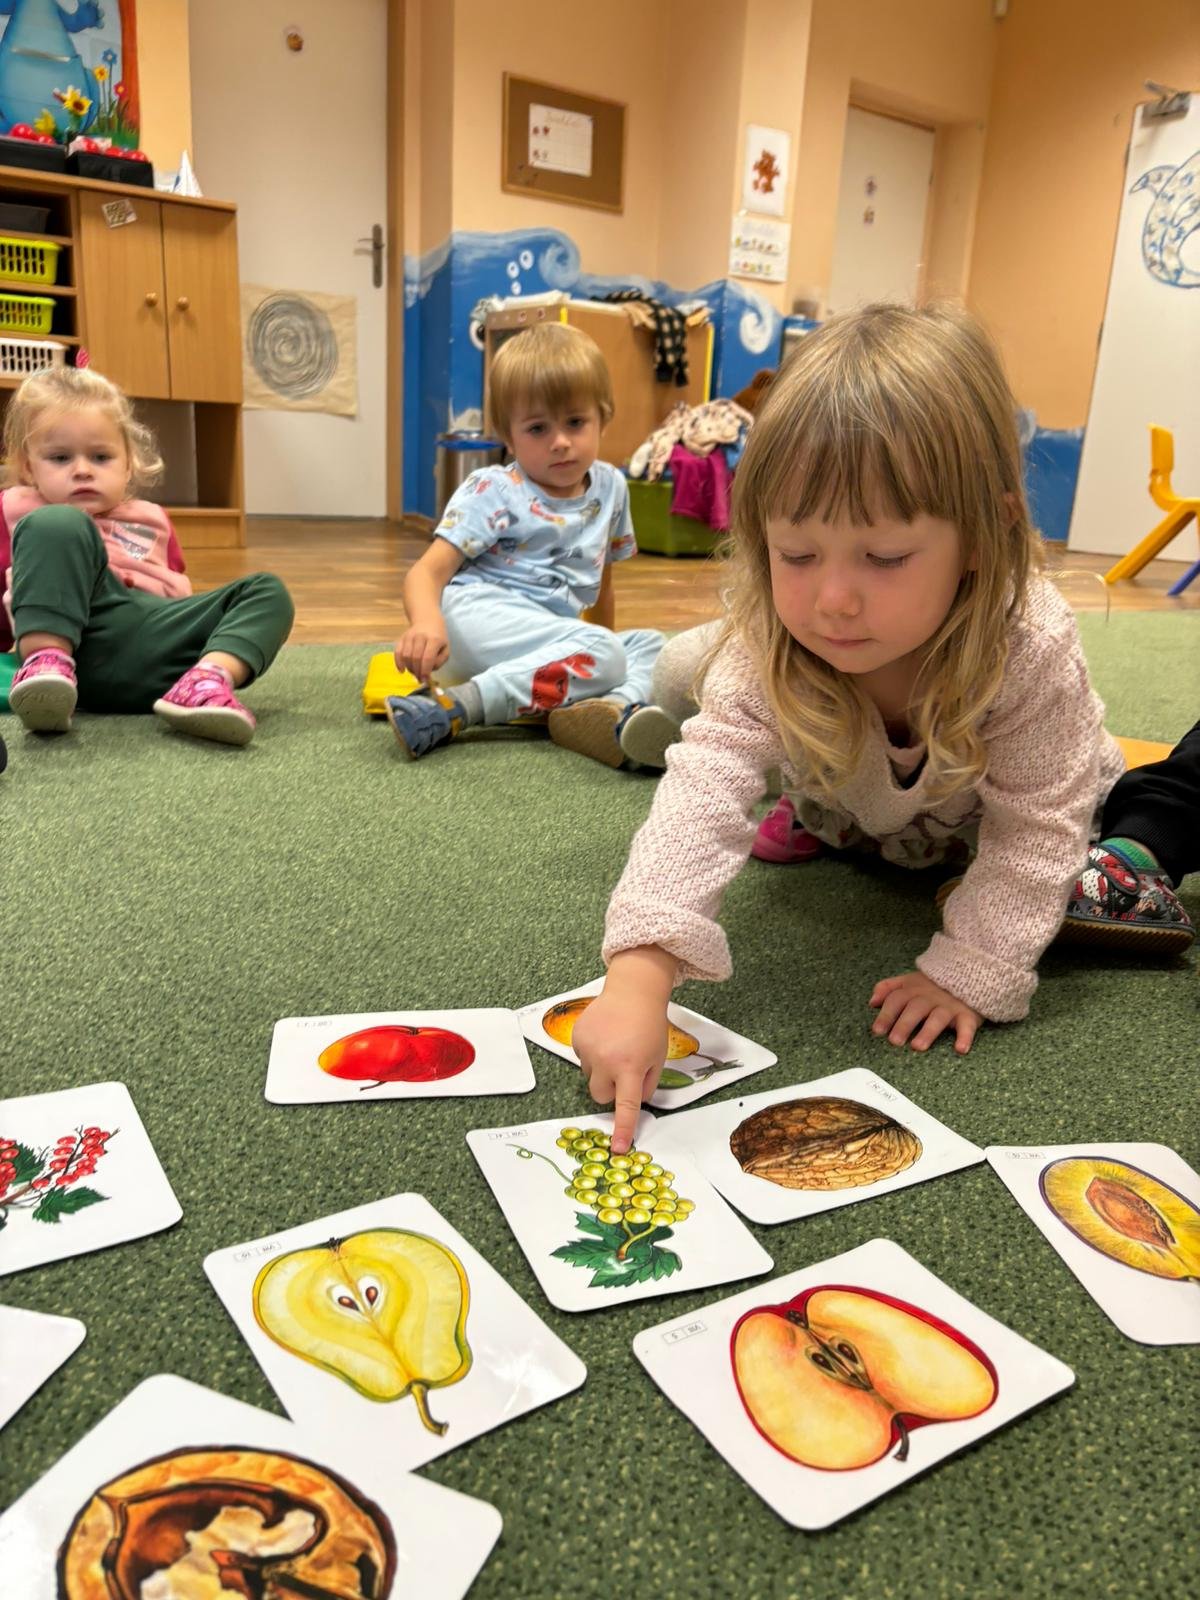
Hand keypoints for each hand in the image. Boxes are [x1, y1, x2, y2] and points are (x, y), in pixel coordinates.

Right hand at [394, 625, 449, 682]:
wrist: (427, 620)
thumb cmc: (438, 637)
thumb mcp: (445, 649)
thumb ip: (440, 661)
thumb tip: (429, 671)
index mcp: (434, 639)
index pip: (427, 658)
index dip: (425, 671)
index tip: (425, 679)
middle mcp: (421, 637)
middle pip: (415, 658)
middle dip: (417, 671)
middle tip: (419, 678)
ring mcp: (410, 637)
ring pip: (406, 656)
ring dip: (409, 668)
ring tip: (414, 672)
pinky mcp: (402, 638)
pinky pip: (397, 652)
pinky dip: (398, 663)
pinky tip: (402, 670)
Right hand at [572, 987, 668, 1153]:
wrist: (632, 991)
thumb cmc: (650, 1025)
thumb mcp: (658, 1058)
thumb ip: (647, 1084)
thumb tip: (634, 1102)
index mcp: (630, 1067)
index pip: (625, 1105)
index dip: (622, 1128)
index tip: (618, 1148)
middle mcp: (606, 1060)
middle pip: (600, 1096)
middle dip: (610, 1090)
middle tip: (623, 1070)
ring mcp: (588, 1048)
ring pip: (590, 1077)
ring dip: (601, 1069)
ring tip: (615, 1045)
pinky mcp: (577, 1038)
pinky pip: (582, 1058)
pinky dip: (592, 1054)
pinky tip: (604, 1036)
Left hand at [869, 972, 982, 1054]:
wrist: (969, 975)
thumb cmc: (933, 985)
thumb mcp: (909, 981)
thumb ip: (888, 988)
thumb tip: (872, 1001)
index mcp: (914, 989)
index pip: (897, 999)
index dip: (886, 1014)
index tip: (878, 1030)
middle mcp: (930, 997)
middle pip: (915, 1008)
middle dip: (904, 1024)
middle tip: (895, 1041)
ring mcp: (949, 1006)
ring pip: (938, 1018)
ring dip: (928, 1032)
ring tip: (918, 1046)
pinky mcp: (967, 1014)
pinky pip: (967, 1025)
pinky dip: (965, 1037)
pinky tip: (960, 1049)